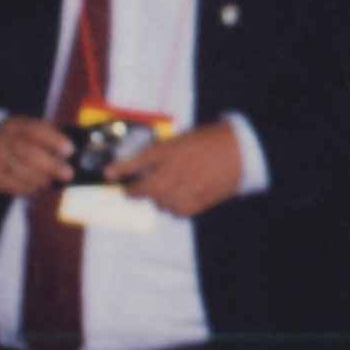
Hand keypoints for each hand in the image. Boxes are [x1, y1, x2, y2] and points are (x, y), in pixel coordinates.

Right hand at [0, 114, 81, 199]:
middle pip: (28, 153)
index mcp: (14, 125)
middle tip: (68, 174)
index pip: (35, 130)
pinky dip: (29, 188)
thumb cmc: (19, 142)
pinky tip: (37, 186)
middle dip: (51, 165)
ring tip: (51, 180)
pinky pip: (14, 185)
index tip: (69, 150)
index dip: (54, 140)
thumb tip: (74, 153)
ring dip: (41, 179)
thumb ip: (49, 138)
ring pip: (21, 172)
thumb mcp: (29, 132)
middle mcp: (1, 140)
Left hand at [124, 123, 248, 217]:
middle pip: (145, 188)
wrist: (242, 151)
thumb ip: (164, 151)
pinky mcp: (199, 201)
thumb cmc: (213, 139)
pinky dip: (175, 207)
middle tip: (129, 191)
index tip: (108, 174)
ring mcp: (186, 187)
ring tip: (163, 191)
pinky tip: (178, 199)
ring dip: (158, 198)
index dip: (120, 168)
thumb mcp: (183, 138)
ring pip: (160, 202)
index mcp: (171, 149)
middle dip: (133, 191)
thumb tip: (146, 165)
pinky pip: (178, 211)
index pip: (138, 160)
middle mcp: (175, 169)